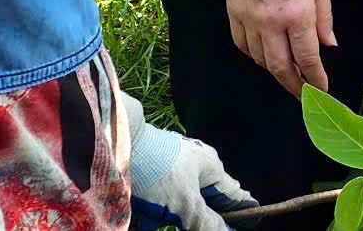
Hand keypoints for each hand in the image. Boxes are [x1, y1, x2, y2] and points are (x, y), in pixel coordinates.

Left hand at [128, 122, 253, 230]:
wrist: (115, 141)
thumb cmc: (156, 170)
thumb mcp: (184, 202)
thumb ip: (205, 221)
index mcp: (211, 168)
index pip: (234, 195)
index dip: (241, 212)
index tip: (247, 224)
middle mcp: (194, 165)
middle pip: (203, 201)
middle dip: (195, 219)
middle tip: (189, 227)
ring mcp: (170, 166)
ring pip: (176, 201)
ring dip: (167, 218)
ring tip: (156, 223)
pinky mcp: (149, 169)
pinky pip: (154, 197)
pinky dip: (149, 212)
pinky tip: (141, 220)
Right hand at [224, 0, 333, 95]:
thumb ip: (324, 17)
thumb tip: (328, 45)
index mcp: (298, 14)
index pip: (307, 57)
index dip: (315, 77)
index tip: (322, 89)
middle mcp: (271, 22)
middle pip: (280, 66)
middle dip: (293, 85)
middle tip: (303, 95)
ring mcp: (249, 19)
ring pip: (260, 59)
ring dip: (275, 71)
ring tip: (287, 75)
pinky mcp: (233, 13)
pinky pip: (243, 45)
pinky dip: (255, 56)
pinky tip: (264, 56)